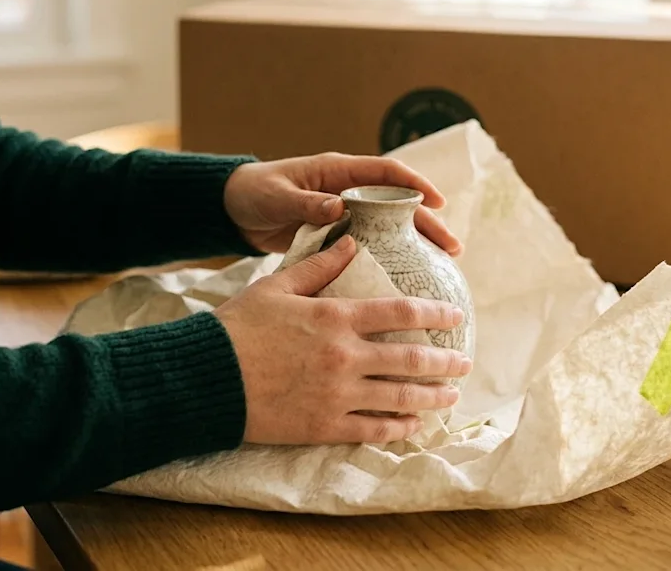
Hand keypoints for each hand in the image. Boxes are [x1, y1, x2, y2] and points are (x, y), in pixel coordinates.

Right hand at [214, 235, 471, 444]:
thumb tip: (351, 241)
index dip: (434, 312)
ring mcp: (337, 395)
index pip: (399, 311)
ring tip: (450, 395)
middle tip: (464, 362)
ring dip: (431, 396)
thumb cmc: (237, 328)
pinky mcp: (324, 426)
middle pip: (410, 359)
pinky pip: (372, 429)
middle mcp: (344, 357)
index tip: (456, 314)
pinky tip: (413, 424)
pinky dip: (398, 427)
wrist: (206, 379)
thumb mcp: (276, 287)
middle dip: (444, 362)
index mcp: (335, 318)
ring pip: (399, 397)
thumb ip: (318, 266)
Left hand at [223, 152, 461, 254]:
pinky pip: (370, 245)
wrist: (234, 209)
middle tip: (453, 248)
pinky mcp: (336, 234)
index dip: (414, 184)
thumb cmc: (255, 193)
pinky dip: (388, 259)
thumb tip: (337, 206)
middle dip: (427, 223)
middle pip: (397, 205)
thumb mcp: (278, 196)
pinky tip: (405, 280)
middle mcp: (348, 190)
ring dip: (414, 245)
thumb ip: (306, 203)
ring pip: (389, 228)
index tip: (438, 201)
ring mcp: (345, 213)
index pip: (386, 173)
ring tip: (442, 267)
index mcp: (338, 172)